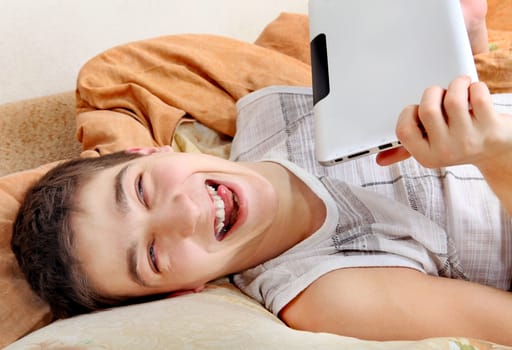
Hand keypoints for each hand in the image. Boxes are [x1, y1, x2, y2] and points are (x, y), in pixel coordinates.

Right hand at [377, 76, 511, 172]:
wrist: (500, 153)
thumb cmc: (463, 144)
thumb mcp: (433, 150)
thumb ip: (406, 150)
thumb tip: (380, 159)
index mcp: (427, 156)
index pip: (403, 129)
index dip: (409, 112)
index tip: (418, 110)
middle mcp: (447, 151)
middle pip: (427, 109)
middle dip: (433, 93)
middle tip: (441, 95)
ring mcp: (470, 140)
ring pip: (453, 99)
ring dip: (456, 85)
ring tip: (460, 88)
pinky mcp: (491, 127)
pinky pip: (477, 95)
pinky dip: (476, 87)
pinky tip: (475, 94)